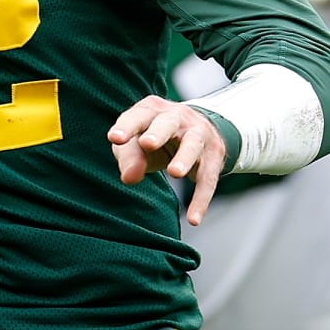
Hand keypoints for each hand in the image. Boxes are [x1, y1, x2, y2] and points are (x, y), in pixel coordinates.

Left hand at [108, 96, 227, 226]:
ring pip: (193, 144)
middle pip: (168, 122)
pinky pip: (208, 178)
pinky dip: (201, 199)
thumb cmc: (156, 138)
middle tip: (147, 144)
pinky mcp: (214, 156)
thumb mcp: (137, 144)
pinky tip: (194, 219)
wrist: (199, 131)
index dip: (126, 126)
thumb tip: (129, 178)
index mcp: (152, 110)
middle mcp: (178, 117)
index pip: (138, 116)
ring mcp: (199, 134)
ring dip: (184, 158)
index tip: (114, 139)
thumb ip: (130, 158)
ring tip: (174, 173)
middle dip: (158, 132)